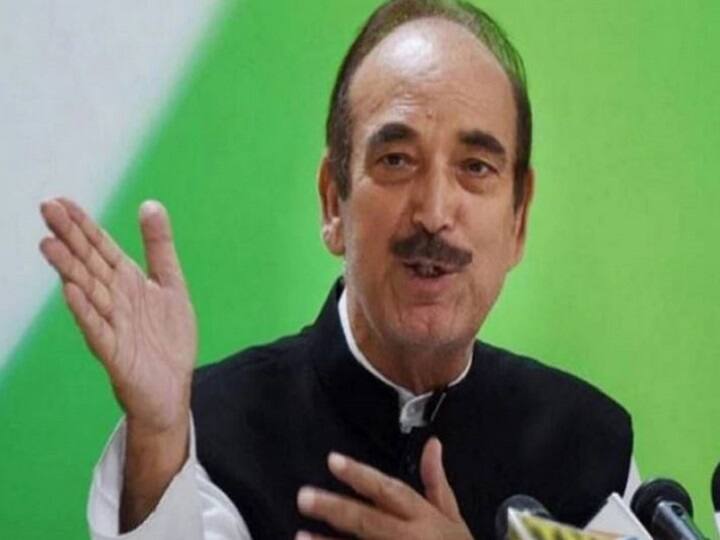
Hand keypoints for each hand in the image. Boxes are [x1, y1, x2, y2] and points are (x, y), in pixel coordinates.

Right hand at [39, 198, 195, 433]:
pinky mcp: (114, 352)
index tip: (61, 200)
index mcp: (128, 281)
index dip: (84, 225)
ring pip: (87, 292)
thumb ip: (159, 246)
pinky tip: (71, 291)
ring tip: (49, 244)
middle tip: (46, 209)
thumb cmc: (167, 338)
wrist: (172, 387)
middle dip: (70, 237)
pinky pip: (97, 329)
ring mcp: (112, 324)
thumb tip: (151, 204)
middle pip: (89, 263)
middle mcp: (115, 299)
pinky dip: (84, 311)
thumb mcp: (171, 284)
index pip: (101, 247)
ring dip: (68, 269)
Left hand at [296, 437, 472, 539]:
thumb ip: (436, 482)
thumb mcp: (452, 517)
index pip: (389, 491)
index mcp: (423, 518)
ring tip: (300, 534)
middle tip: (303, 496)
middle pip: (368, 521)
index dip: (361, 475)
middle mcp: (408, 537)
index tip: (332, 460)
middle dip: (336, 508)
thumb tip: (432, 443)